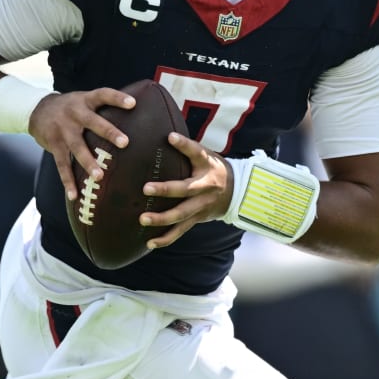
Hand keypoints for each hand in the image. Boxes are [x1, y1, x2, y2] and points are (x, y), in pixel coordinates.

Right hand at [28, 88, 135, 203]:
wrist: (37, 110)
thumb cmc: (70, 108)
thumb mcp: (84, 100)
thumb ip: (103, 107)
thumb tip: (137, 113)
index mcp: (85, 100)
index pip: (103, 95)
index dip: (117, 98)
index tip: (133, 103)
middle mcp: (74, 113)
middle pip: (93, 122)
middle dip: (109, 132)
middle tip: (125, 143)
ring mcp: (63, 130)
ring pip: (77, 147)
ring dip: (88, 162)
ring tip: (100, 176)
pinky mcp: (54, 144)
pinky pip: (62, 165)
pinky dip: (68, 181)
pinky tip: (74, 195)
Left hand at [140, 132, 232, 250]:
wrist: (236, 192)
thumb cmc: (213, 169)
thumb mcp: (206, 156)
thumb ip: (188, 147)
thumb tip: (167, 135)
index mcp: (206, 169)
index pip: (196, 154)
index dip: (185, 145)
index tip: (170, 137)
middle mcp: (204, 190)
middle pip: (185, 191)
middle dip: (166, 190)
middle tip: (145, 188)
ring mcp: (200, 208)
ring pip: (181, 216)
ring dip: (162, 219)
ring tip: (143, 219)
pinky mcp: (196, 220)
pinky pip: (180, 231)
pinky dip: (165, 239)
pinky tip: (149, 243)